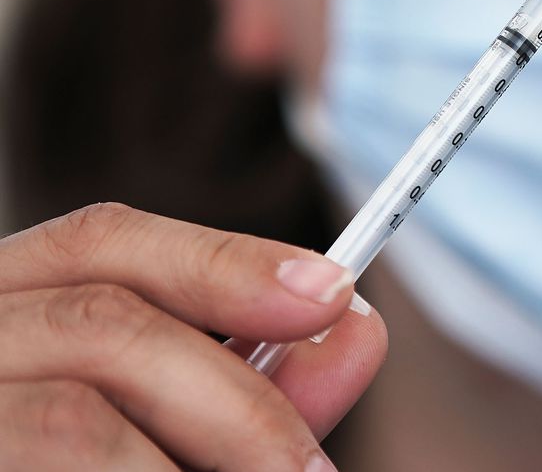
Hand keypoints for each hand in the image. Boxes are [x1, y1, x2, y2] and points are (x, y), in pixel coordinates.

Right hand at [0, 203, 385, 469]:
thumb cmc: (71, 461)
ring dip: (191, 466)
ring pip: (77, 419)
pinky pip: (52, 466)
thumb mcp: (150, 425)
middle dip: (235, 397)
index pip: (101, 243)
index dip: (223, 262)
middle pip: (104, 325)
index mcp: (1, 312)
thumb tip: (356, 330)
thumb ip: (237, 390)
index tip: (334, 294)